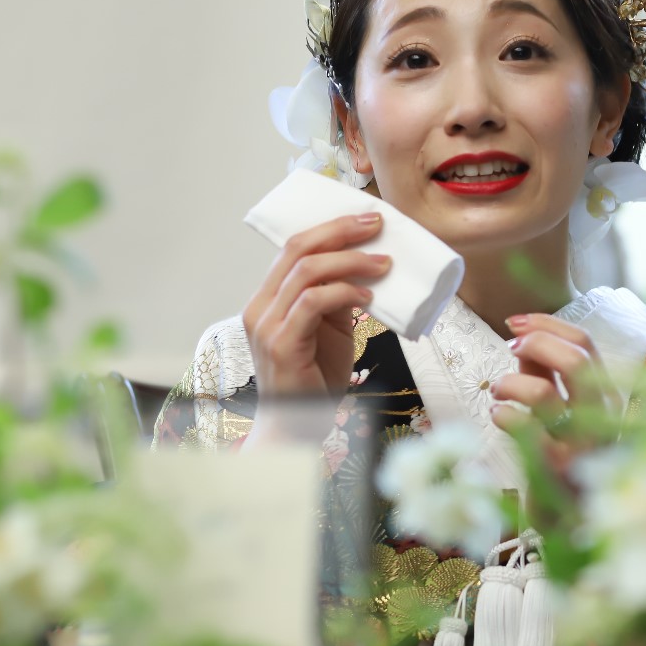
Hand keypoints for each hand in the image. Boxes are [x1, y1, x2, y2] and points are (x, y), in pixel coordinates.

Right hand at [242, 212, 389, 446]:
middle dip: (341, 231)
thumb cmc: (314, 378)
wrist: (296, 426)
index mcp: (269, 299)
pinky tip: (368, 296)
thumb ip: (336, 299)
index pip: (293, 248)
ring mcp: (267, 325)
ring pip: (307, 272)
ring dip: (351, 261)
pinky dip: (344, 292)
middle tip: (377, 225)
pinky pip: (313, 303)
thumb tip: (365, 267)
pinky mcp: (281, 344)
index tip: (366, 219)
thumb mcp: (329, 329)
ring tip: (384, 264)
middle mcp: (261, 307)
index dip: (330, 228)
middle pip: (298, 250)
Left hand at [489, 313, 619, 479]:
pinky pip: (522, 427)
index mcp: (605, 396)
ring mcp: (579, 443)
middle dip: (536, 342)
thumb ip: (546, 377)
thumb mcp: (562, 412)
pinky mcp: (555, 468)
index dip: (548, 324)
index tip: (516, 323)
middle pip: (576, 359)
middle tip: (510, 349)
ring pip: (543, 392)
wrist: (573, 523)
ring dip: (510, 382)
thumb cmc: (565, 462)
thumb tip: (522, 341)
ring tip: (499, 392)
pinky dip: (502, 413)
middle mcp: (600, 417)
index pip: (586, 343)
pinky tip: (497, 416)